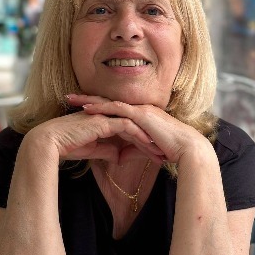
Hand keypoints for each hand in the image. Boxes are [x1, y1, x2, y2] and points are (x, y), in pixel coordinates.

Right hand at [27, 95, 164, 164]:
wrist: (51, 143)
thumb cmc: (68, 146)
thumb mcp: (93, 151)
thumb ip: (107, 150)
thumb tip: (119, 156)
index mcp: (106, 121)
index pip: (129, 130)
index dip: (142, 143)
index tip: (153, 155)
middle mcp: (108, 116)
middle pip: (135, 126)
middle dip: (150, 141)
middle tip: (162, 153)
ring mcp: (106, 116)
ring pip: (134, 125)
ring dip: (148, 139)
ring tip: (159, 152)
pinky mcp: (103, 121)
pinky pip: (126, 126)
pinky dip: (138, 135)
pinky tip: (147, 145)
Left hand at [79, 100, 212, 164]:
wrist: (187, 148)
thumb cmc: (169, 149)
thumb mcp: (144, 150)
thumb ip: (130, 150)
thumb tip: (117, 157)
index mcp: (137, 115)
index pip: (112, 108)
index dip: (94, 106)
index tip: (77, 106)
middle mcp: (137, 109)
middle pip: (106, 101)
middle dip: (86, 98)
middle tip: (67, 97)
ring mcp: (139, 110)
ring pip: (108, 102)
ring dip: (88, 100)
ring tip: (70, 99)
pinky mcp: (141, 115)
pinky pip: (117, 109)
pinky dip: (101, 108)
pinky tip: (87, 108)